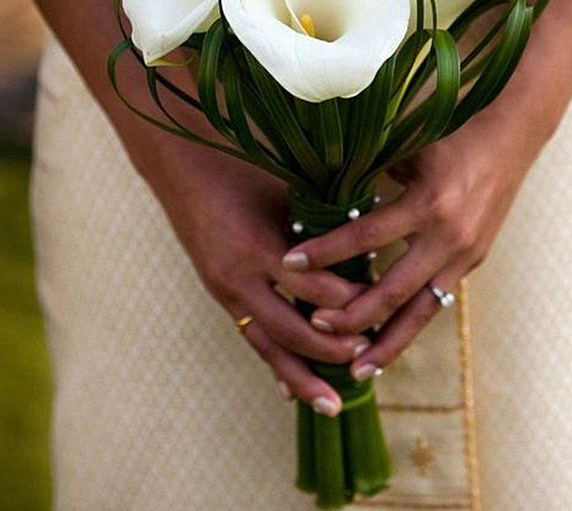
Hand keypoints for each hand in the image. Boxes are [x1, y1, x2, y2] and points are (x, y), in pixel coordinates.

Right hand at [130, 136, 368, 416]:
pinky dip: (274, 364)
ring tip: (333, 406)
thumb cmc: (245, 171)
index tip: (385, 305)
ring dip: (301, 377)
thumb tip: (373, 241)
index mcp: (260, 247)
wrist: (184, 168)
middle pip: (292, 330)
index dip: (351, 302)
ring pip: (268, 347)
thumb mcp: (286, 191)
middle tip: (367, 358)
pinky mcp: (219, 296)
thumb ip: (321, 222)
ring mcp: (225, 292)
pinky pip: (251, 338)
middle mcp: (239, 279)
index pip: (315, 290)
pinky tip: (292, 391)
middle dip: (331, 350)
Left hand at [281, 108, 545, 380]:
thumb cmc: (451, 132)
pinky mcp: (473, 261)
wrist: (511, 132)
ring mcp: (465, 254)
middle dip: (351, 315)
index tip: (289, 261)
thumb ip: (370, 171)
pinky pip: (436, 301)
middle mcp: (449, 237)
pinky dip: (411, 323)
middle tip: (313, 325)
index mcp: (429, 203)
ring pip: (421, 312)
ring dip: (387, 343)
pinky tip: (387, 341)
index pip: (365, 238)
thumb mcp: (408, 147)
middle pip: (393, 291)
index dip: (325, 252)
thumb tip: (320, 191)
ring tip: (355, 371)